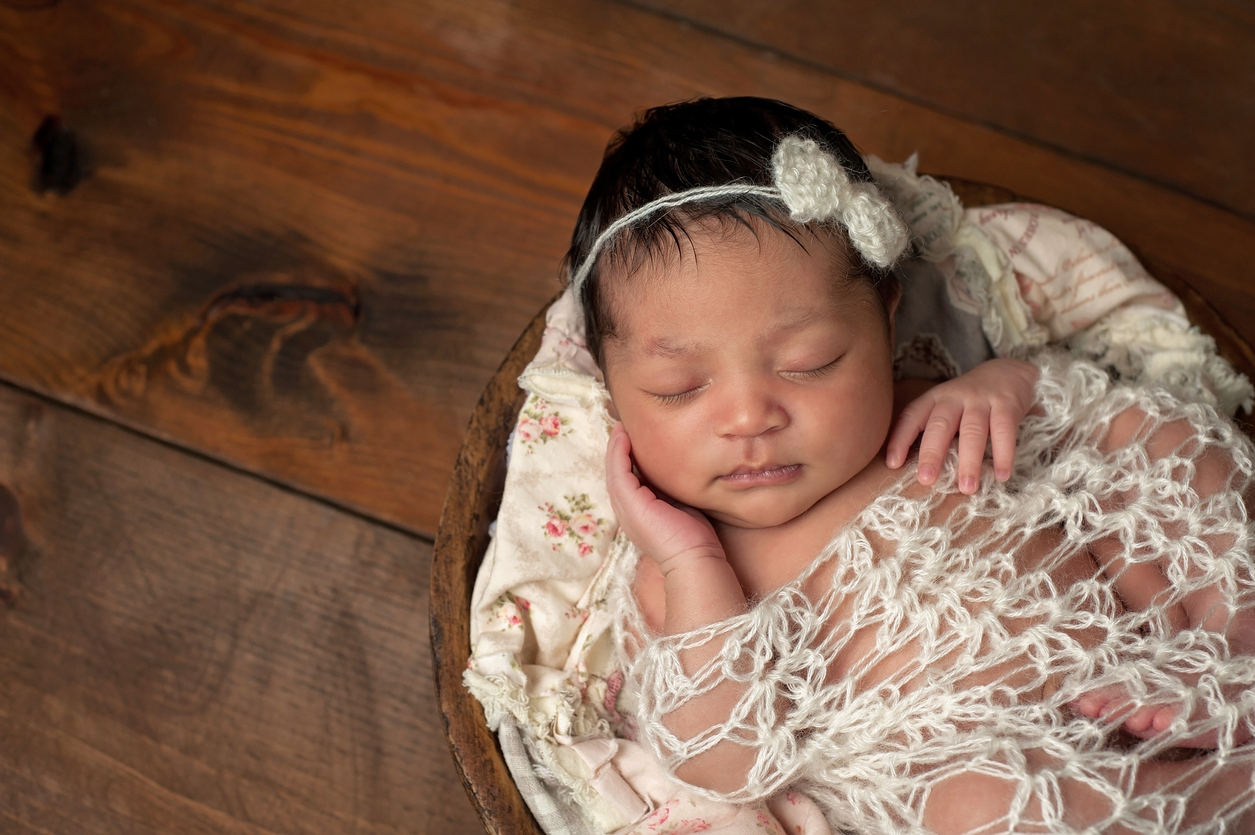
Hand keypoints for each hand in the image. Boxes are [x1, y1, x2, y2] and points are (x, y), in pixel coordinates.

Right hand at [606, 423, 724, 575]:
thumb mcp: (678, 505)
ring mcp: (625, 508)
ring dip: (615, 447)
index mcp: (637, 513)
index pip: (627, 481)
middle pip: (615, 473)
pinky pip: (618, 472)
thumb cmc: (693, 537)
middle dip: (617, 449)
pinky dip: (618, 452)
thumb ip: (670, 490)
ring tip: (620, 428)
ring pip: (613, 470)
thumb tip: (676, 470)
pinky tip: (623, 437)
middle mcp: (626, 511)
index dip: (627, 459)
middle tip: (622, 428)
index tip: (633, 439)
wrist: (695, 557)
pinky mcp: (630, 503)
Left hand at [886, 359, 1038, 493]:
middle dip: (932, 453)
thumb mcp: (945, 408)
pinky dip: (1003, 454)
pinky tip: (1001, 475)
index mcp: (934, 399)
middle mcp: (954, 397)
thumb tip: (915, 468)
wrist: (1007, 372)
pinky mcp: (1006, 404)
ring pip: (972, 431)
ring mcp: (980, 400)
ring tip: (966, 488)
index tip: (893, 463)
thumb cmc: (968, 401)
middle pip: (940, 425)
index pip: (912, 417)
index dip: (901, 438)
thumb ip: (932, 431)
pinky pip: (1003, 431)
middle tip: (926, 480)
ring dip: (969, 461)